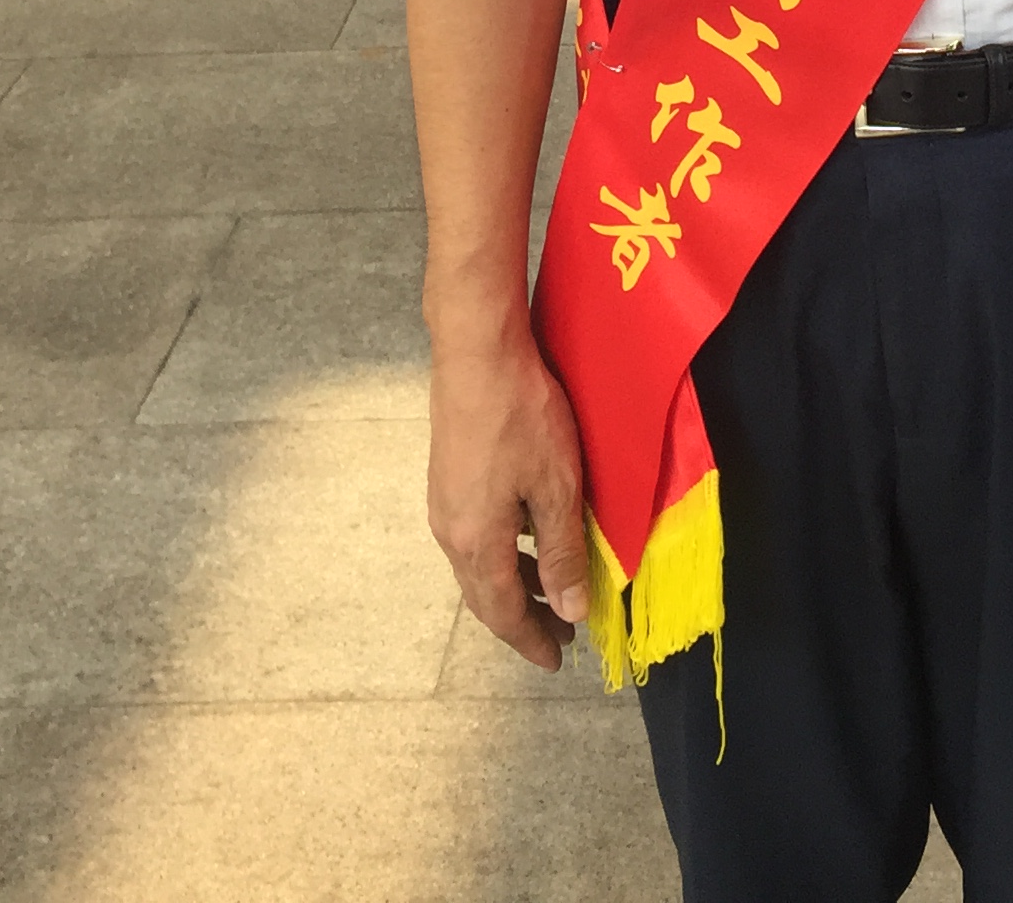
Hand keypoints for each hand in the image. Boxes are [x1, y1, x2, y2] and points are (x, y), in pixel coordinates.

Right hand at [426, 337, 590, 668]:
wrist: (475, 351)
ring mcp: (444, 503)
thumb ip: (562, 553)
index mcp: (477, 544)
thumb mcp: (556, 487)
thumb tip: (569, 612)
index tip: (556, 660)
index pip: (503, 613)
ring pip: (479, 564)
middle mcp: (451, 532)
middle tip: (559, 632)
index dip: (530, 639)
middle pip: (485, 594)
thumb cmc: (521, 417)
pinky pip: (475, 535)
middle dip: (522, 617)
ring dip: (514, 583)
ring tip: (550, 588)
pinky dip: (503, 552)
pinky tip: (526, 535)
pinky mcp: (447, 476)